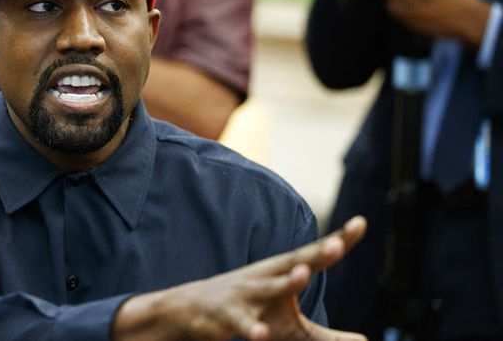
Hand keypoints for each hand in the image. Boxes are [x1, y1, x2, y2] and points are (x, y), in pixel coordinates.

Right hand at [112, 216, 367, 340]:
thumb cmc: (249, 312)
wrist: (190, 309)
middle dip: (315, 255)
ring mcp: (246, 295)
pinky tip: (262, 334)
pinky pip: (243, 324)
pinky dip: (253, 328)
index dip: (339, 240)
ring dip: (286, 282)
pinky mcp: (228, 316)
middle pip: (295, 264)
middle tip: (336, 246)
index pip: (315, 255)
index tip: (361, 223)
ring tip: (302, 274)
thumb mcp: (289, 326)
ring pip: (269, 288)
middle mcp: (266, 278)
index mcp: (282, 274)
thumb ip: (325, 335)